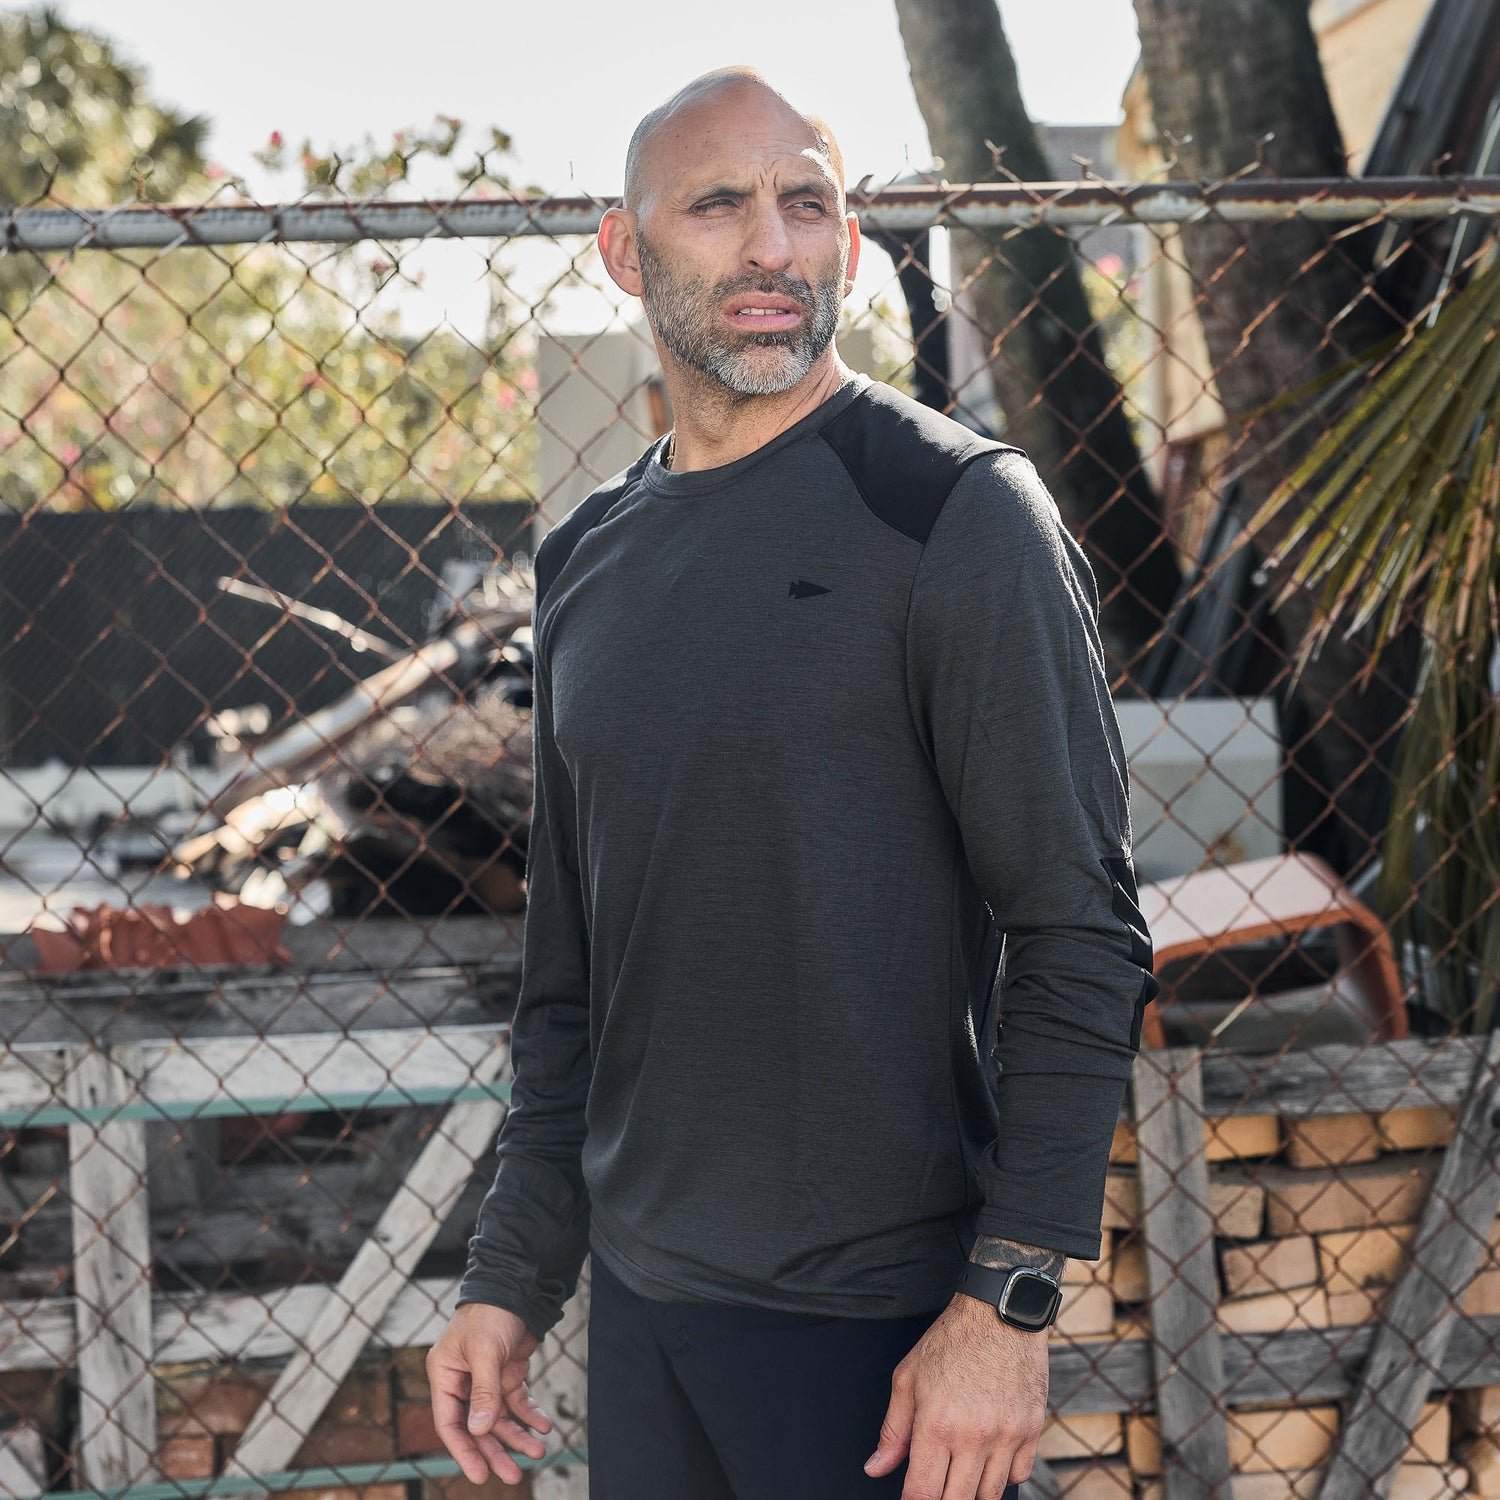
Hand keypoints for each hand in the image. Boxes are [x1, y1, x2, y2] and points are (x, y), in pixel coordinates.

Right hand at [428, 1302, 554, 1484]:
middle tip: (514, 1474)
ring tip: (538, 1452)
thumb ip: (484, 1392)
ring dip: (518, 1435)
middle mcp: (462, 1380)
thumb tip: (481, 1430)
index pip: (450, 1423)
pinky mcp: (507, 1373)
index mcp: (445, 1375)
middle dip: (496, 1450)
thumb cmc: (491, 1312)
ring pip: (499, 1418)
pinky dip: (530, 1414)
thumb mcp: (485, 1352)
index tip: (481, 1475)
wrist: (515, 1284)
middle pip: (478, 1427)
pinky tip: (544, 1426)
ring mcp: (486, 1378)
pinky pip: (517, 1401)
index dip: (465, 1451)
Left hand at [865, 1293, 1048, 1499]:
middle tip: (935, 1486)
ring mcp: (1007, 1436)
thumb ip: (893, 1429)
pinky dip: (1003, 1475)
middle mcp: (974, 1437)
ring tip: (960, 1474)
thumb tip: (876, 1468)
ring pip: (991, 1495)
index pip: (922, 1493)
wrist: (999, 1312)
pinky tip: (989, 1458)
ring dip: (972, 1492)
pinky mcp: (1032, 1429)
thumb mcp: (909, 1377)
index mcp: (937, 1424)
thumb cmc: (950, 1341)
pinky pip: (1019, 1475)